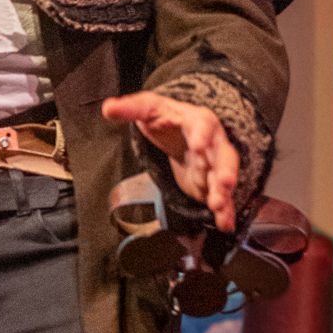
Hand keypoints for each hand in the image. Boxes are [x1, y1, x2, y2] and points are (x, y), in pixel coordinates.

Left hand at [102, 91, 237, 232]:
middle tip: (224, 182)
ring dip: (223, 193)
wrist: (176, 131)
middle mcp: (212, 142)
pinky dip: (225, 212)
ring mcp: (214, 164)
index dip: (202, 134)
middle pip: (224, 155)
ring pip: (223, 178)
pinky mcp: (212, 183)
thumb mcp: (147, 109)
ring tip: (217, 206)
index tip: (197, 145)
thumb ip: (130, 109)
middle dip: (225, 169)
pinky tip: (223, 224)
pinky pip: (222, 198)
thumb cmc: (164, 117)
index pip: (202, 124)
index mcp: (196, 120)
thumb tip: (107, 108)